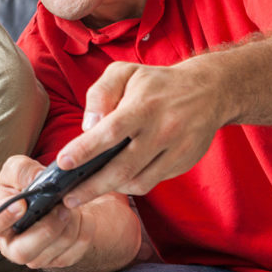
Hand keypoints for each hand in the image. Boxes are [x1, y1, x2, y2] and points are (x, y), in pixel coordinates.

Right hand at [0, 155, 101, 270]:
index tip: (21, 205)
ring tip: (70, 206)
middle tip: (60, 207)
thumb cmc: (30, 184)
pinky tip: (78, 216)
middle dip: (45, 229)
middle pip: (23, 252)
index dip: (1, 220)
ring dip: (68, 224)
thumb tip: (34, 179)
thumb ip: (21, 170)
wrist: (58, 197)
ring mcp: (35, 256)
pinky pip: (74, 249)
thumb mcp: (20, 168)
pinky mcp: (58, 260)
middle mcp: (12, 245)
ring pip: (53, 250)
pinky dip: (82, 228)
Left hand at [58, 58, 226, 205]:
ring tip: (87, 191)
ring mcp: (175, 149)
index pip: (111, 131)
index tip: (63, 163)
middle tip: (67, 198)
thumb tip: (88, 126)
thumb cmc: (155, 83)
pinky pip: (153, 181)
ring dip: (111, 189)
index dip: (85, 149)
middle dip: (92, 186)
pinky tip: (116, 181)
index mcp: (143, 105)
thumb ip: (100, 93)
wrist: (208, 91)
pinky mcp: (184, 162)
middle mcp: (162, 129)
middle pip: (122, 167)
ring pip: (138, 181)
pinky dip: (131, 185)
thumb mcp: (125, 72)